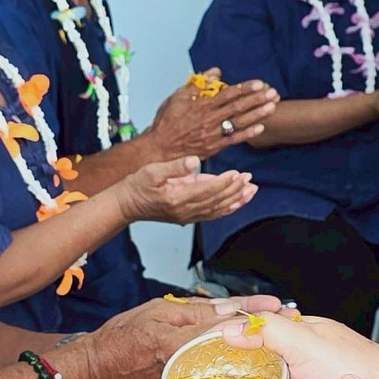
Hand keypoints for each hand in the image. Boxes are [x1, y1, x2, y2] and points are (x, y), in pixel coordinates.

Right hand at [73, 293, 283, 378]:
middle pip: (234, 359)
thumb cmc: (120, 339)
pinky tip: (252, 372)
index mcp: (180, 348)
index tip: (279, 306)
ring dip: (255, 363)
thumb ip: (198, 313)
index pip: (227, 330)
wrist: (94, 373)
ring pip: (229, 378)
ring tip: (282, 350)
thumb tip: (232, 311)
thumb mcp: (158, 313)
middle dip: (263, 344)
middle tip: (289, 326)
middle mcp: (189, 375)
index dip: (254, 316)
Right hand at [116, 157, 256, 224]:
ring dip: (236, 200)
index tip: (237, 173)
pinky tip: (238, 202)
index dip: (224, 182)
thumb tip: (194, 161)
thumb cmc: (137, 185)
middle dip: (235, 190)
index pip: (207, 190)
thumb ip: (175, 167)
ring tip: (251, 189)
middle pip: (216, 201)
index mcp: (176, 198)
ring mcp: (187, 216)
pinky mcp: (188, 217)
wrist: (127, 205)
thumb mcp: (152, 171)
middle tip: (249, 178)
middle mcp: (184, 210)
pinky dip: (227, 208)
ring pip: (217, 209)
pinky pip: (212, 214)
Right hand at [147, 72, 279, 159]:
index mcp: (201, 105)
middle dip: (256, 99)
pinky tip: (260, 127)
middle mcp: (209, 119)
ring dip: (257, 114)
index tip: (259, 83)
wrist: (160, 148)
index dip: (245, 88)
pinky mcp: (214, 147)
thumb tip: (216, 72)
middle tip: (273, 93)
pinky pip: (233, 139)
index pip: (227, 94)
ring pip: (238, 122)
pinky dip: (247, 134)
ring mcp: (212, 134)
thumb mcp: (177, 97)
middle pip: (237, 107)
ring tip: (272, 107)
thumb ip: (197, 84)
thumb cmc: (168, 121)